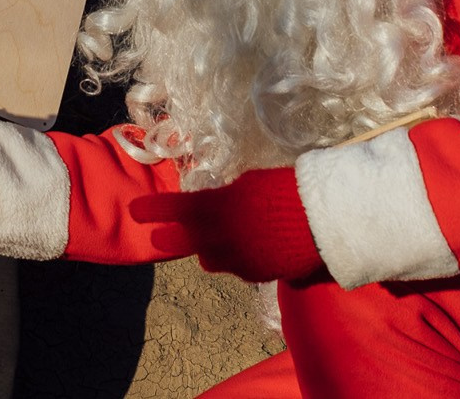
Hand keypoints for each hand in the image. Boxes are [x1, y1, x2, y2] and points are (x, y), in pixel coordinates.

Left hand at [131, 166, 326, 284]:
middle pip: (182, 243)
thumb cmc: (288, 190)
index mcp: (217, 208)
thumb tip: (212, 203)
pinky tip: (249, 247)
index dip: (152, 209)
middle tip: (158, 236)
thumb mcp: (249, 184)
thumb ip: (225, 197)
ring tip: (215, 238)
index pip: (175, 208)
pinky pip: (235, 268)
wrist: (324, 221)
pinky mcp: (256, 275)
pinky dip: (235, 259)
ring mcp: (237, 261)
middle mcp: (220, 238)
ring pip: (208, 260)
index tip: (134, 210)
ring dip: (207, 249)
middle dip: (167, 238)